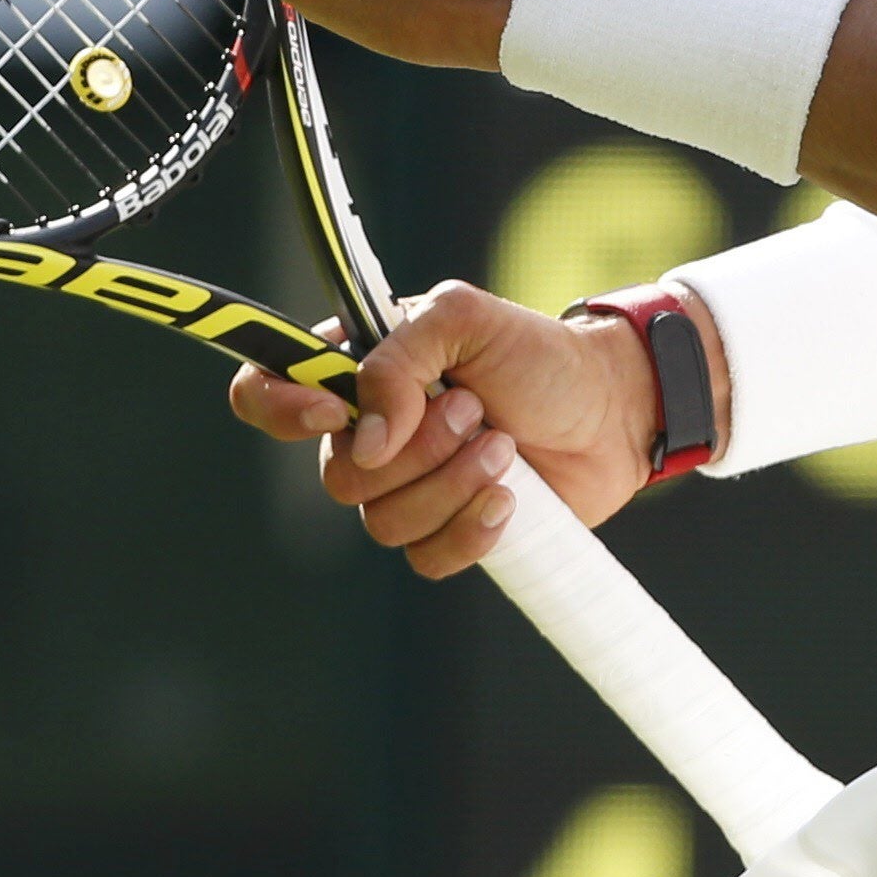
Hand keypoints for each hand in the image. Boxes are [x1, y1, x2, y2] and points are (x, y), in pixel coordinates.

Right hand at [229, 280, 679, 575]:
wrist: (611, 409)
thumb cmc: (539, 355)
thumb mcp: (466, 318)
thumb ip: (401, 356)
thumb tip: (368, 437)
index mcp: (358, 372)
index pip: (265, 390)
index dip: (279, 408)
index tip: (334, 411)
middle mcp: (370, 432)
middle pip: (336, 474)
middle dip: (416, 447)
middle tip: (474, 408)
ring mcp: (407, 488)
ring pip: (382, 521)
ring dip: (453, 480)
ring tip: (504, 444)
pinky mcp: (446, 533)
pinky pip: (426, 558)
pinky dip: (471, 528)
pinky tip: (508, 498)